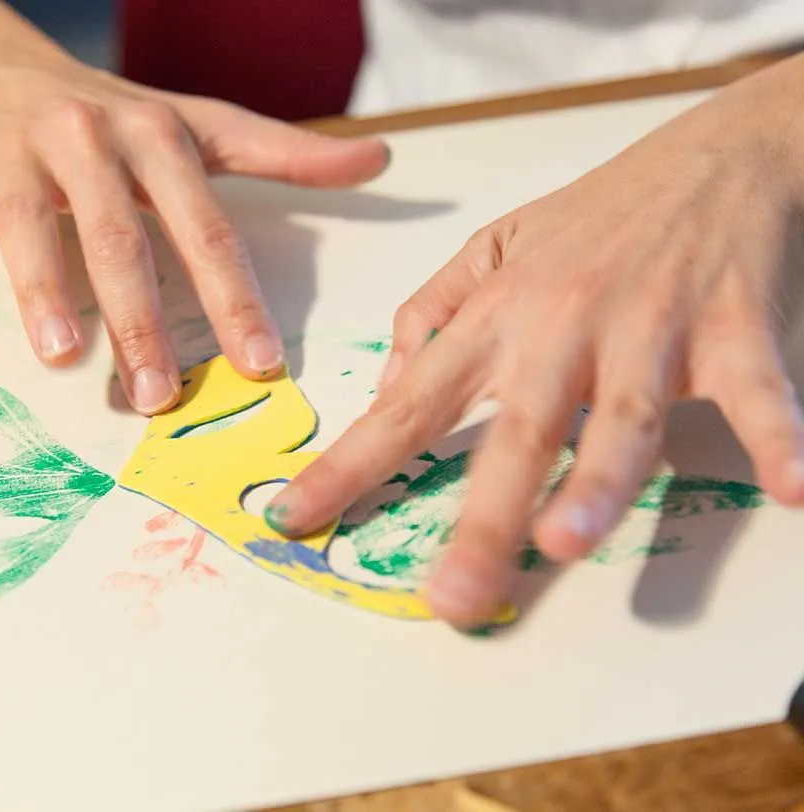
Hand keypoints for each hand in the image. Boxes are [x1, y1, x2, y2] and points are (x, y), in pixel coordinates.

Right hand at [0, 50, 387, 414]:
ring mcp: (19, 148)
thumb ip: (285, 155)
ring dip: (41, 286)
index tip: (258, 364)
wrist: (12, 65)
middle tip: (156, 396)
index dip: (231, 295)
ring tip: (60, 355)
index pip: (204, 226)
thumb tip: (380, 160)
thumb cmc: (118, 119)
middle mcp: (90, 138)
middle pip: (117, 236)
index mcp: (158, 137)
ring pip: (27, 218)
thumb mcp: (202, 129)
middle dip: (139, 320)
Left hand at [266, 55, 803, 626]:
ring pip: (621, 414)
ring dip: (597, 479)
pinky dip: (778, 432)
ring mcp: (648, 326)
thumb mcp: (492, 248)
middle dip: (479, 517)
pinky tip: (793, 485)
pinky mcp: (734, 325)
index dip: (349, 464)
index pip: (408, 403)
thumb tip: (384, 386)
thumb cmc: (595, 217)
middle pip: (515, 431)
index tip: (295, 520)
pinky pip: (757, 388)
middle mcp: (561, 326)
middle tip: (449, 597)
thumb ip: (430, 315)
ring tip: (568, 539)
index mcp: (497, 316)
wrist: (715, 154)